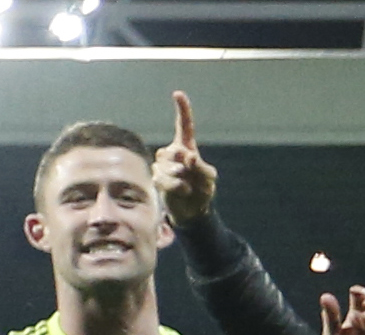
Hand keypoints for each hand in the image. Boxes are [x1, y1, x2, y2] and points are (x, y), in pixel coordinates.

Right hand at [153, 90, 216, 222]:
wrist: (192, 210)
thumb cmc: (202, 190)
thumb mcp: (208, 178)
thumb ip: (200, 166)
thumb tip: (188, 156)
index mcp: (186, 147)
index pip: (184, 126)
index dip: (182, 110)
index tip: (178, 94)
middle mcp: (172, 153)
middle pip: (174, 151)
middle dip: (183, 164)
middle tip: (191, 174)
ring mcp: (162, 165)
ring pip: (168, 167)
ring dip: (180, 178)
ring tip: (188, 186)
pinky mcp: (156, 178)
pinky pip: (164, 180)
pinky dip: (177, 187)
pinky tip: (183, 191)